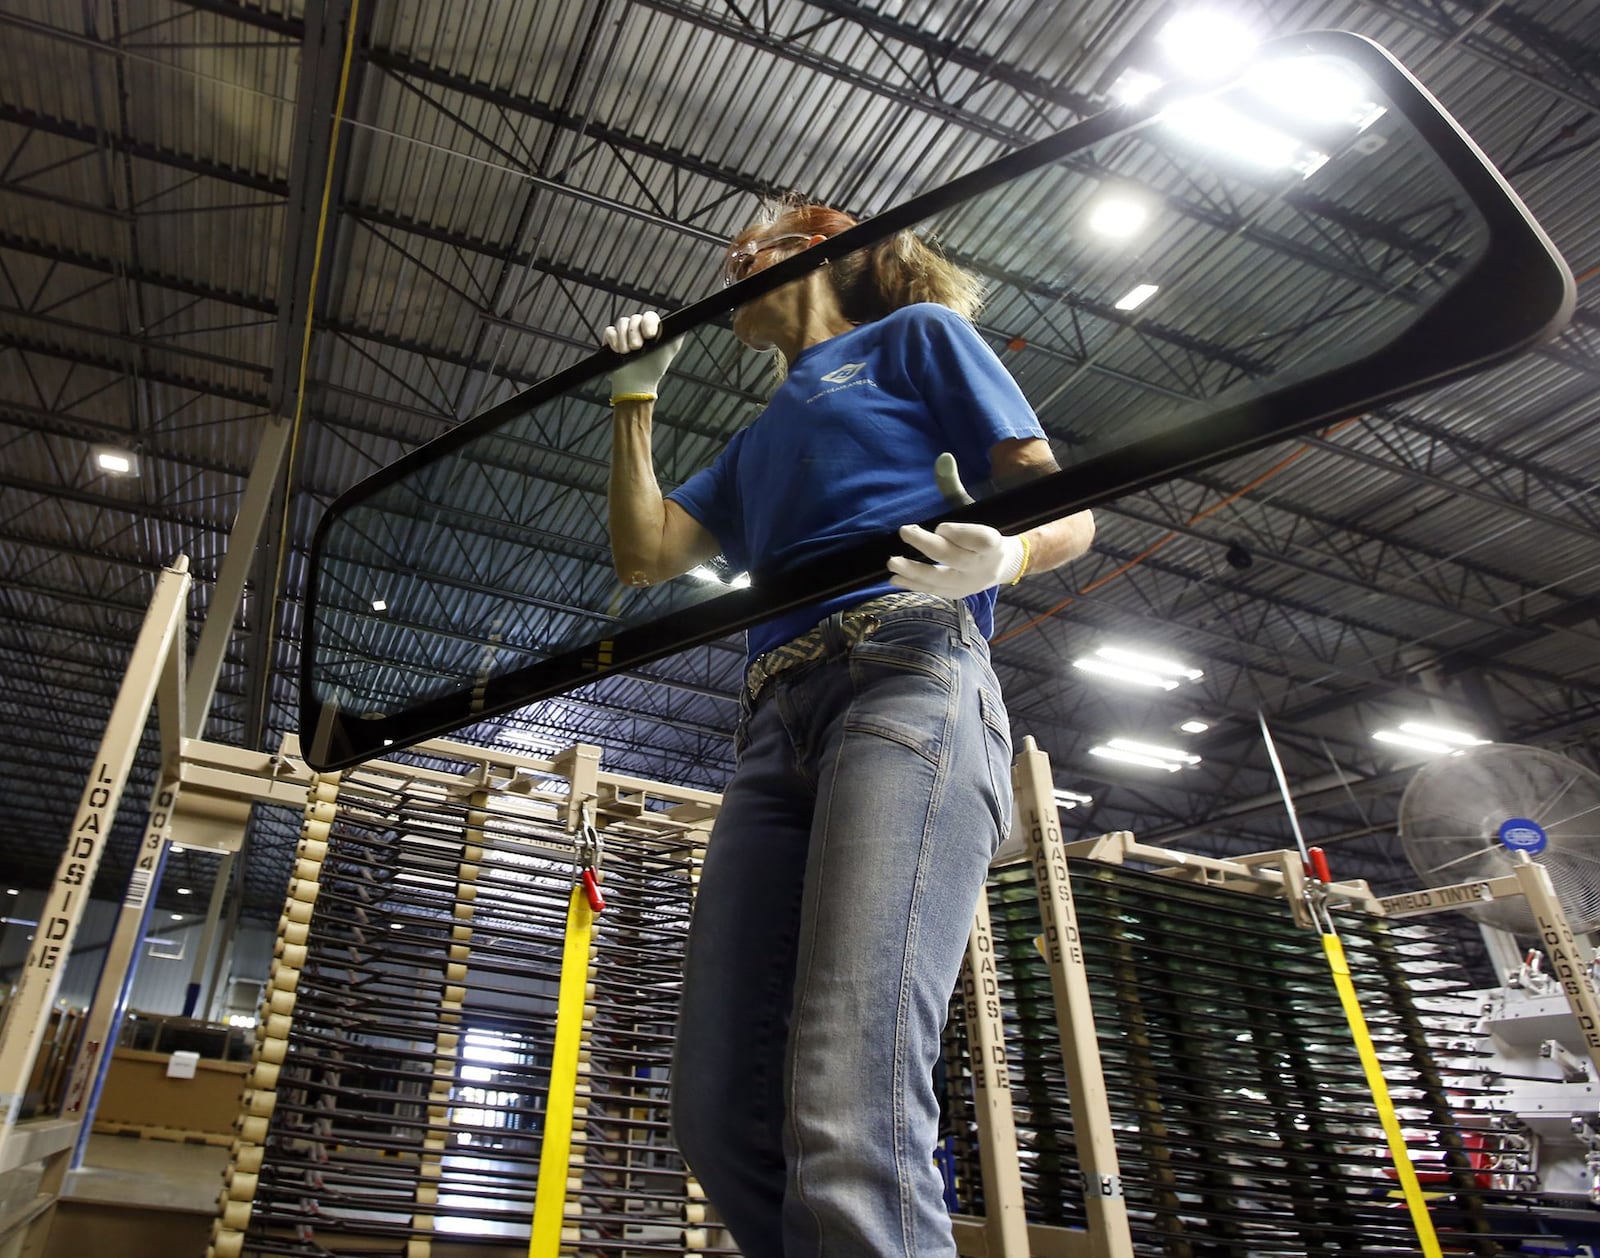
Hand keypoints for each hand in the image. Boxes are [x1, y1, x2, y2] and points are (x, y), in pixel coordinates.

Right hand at [603, 311, 681, 398]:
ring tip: (627, 352)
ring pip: (621, 323)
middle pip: (634, 319)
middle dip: (634, 333)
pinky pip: (609, 331)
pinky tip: (618, 350)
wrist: (637, 384)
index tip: (650, 335)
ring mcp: (624, 334)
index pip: (649, 316)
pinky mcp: (612, 341)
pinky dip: (613, 340)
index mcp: (651, 329)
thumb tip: (683, 321)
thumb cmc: (654, 367)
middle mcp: (638, 329)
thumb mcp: (671, 347)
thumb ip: (677, 333)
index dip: (648, 323)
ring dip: (624, 338)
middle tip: (637, 347)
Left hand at [887, 452, 1025, 595]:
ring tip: (892, 562)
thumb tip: (942, 458)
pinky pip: (935, 591)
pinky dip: (914, 585)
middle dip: (928, 546)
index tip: (940, 526)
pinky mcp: (959, 594)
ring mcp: (971, 583)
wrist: (1004, 563)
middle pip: (955, 558)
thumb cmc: (984, 529)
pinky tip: (894, 578)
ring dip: (915, 571)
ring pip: (943, 579)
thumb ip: (954, 487)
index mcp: (995, 542)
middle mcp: (984, 565)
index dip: (961, 533)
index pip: (981, 540)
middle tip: (905, 532)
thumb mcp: (973, 507)